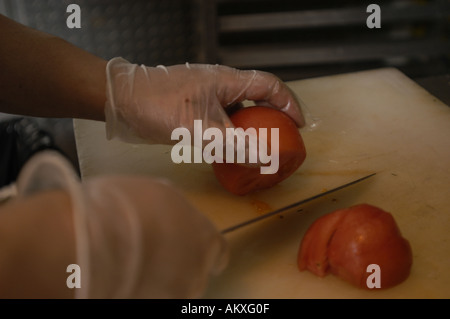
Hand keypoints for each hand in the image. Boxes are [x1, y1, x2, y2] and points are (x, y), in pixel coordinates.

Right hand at [16, 151, 227, 297]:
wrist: (96, 239)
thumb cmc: (130, 207)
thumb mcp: (159, 193)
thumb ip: (175, 209)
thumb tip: (171, 212)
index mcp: (205, 237)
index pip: (219, 252)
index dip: (206, 252)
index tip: (196, 252)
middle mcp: (198, 270)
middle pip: (195, 272)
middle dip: (178, 265)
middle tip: (153, 255)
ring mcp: (176, 293)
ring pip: (173, 288)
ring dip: (159, 280)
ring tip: (133, 267)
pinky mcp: (155, 304)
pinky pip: (152, 295)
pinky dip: (141, 290)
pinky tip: (124, 279)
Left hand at [104, 57, 304, 145]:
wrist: (123, 102)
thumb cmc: (159, 106)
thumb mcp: (200, 127)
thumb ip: (232, 143)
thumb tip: (262, 159)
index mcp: (228, 81)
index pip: (270, 85)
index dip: (289, 103)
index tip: (299, 124)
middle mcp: (221, 86)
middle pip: (258, 97)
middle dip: (274, 117)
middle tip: (282, 139)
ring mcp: (208, 97)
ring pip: (240, 111)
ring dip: (252, 128)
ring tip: (261, 148)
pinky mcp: (196, 110)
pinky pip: (223, 120)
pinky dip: (233, 134)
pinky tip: (232, 150)